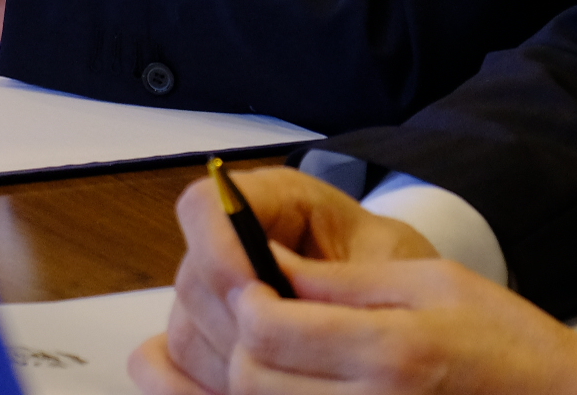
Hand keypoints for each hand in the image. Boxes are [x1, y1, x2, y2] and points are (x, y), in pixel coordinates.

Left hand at [132, 253, 576, 394]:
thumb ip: (343, 284)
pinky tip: (251, 377)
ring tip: (253, 338)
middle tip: (253, 303)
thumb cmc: (508, 347)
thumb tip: (268, 268)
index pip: (266, 325)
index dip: (245, 291)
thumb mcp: (434, 284)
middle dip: (237, 335)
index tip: (254, 274)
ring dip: (236, 373)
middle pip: (247, 374)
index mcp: (391, 353)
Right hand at [142, 167, 441, 392]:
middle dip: (234, 325)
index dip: (218, 247)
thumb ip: (332, 275)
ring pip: (183, 332)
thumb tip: (276, 285)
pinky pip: (165, 367)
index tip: (253, 292)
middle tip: (288, 351)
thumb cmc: (400, 278)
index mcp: (273, 200)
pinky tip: (237, 394)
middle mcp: (232, 243)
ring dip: (225, 363)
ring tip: (289, 376)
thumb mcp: (387, 265)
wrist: (410, 311)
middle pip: (191, 280)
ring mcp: (213, 295)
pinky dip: (190, 388)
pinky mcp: (205, 340)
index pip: (207, 206)